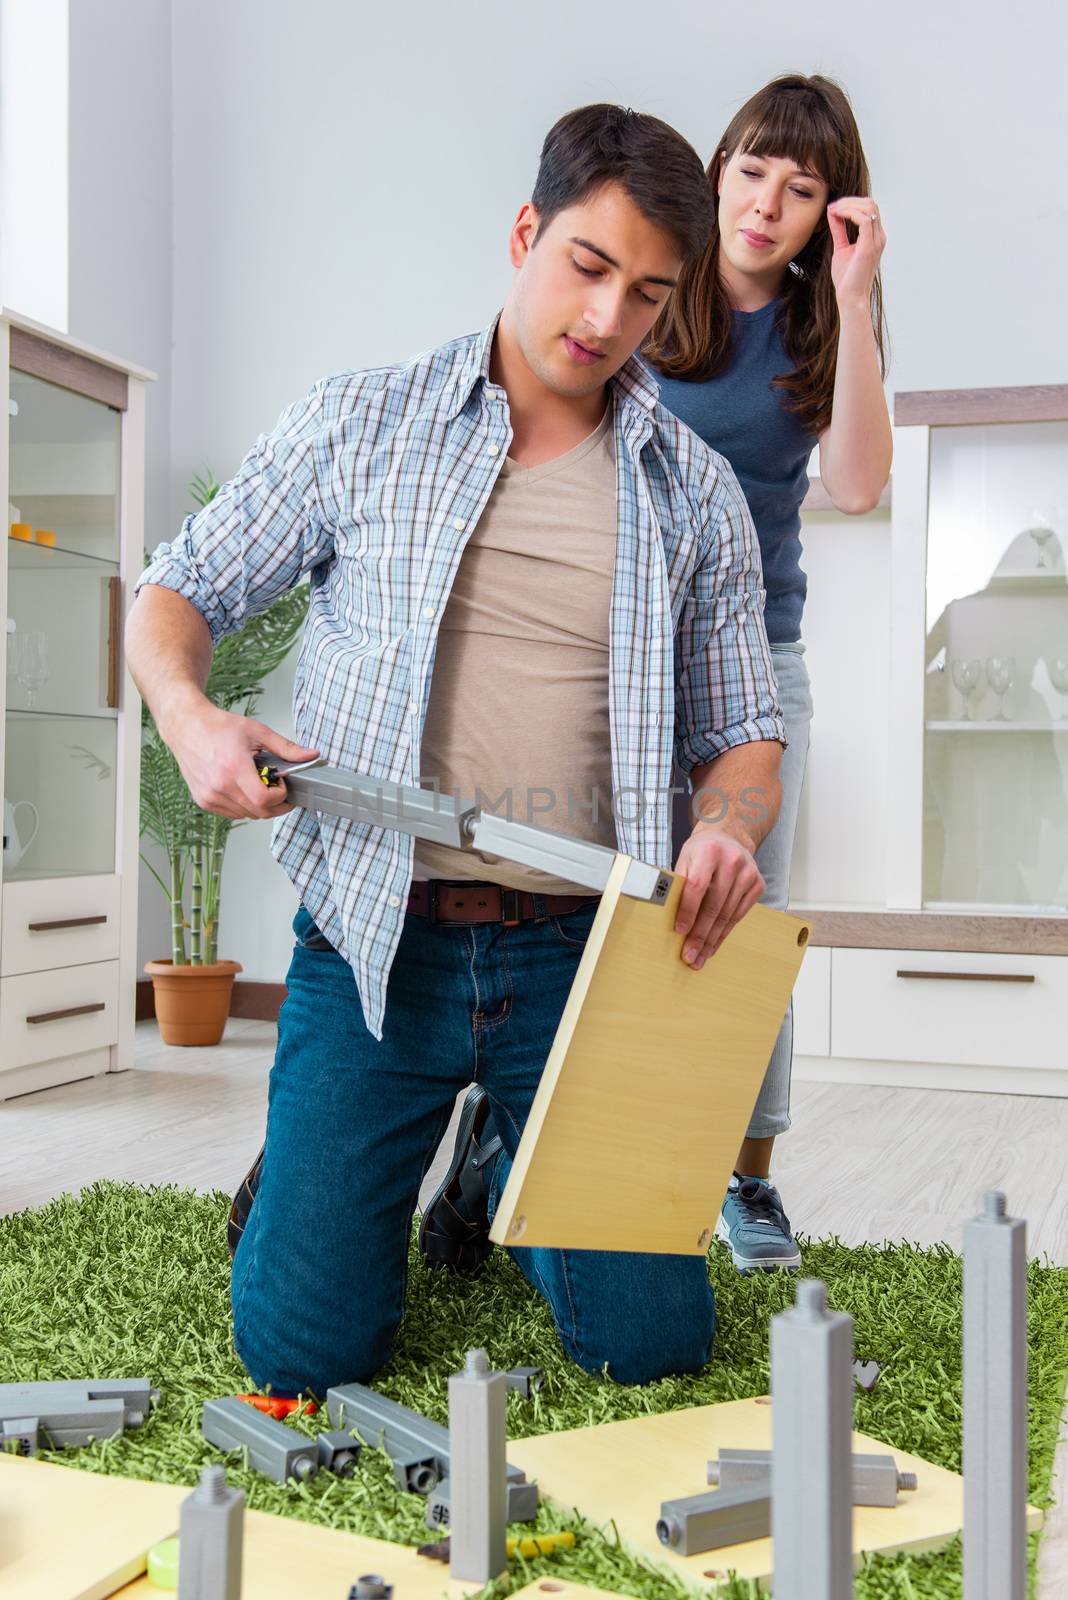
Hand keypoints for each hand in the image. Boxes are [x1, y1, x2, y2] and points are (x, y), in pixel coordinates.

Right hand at [161, 694, 319, 819]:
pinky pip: (233, 813)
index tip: (282, 783)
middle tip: (279, 789)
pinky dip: (244, 806)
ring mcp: (209, 796)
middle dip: (276, 804)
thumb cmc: (218, 727)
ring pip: (247, 815)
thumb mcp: (257, 732)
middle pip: (259, 812)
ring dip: (260, 805)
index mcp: (233, 769)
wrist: (186, 727)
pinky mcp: (203, 801)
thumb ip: (286, 747)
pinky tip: (244, 788)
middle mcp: (219, 786)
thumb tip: (311, 755)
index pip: (264, 800)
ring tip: (259, 784)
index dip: (280, 796)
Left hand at [672, 826, 764, 969]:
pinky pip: (739, 915)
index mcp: (709, 852)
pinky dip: (725, 932)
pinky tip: (714, 945)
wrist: (729, 837)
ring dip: (712, 939)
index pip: (697, 887)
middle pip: (714, 905)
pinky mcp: (757, 885)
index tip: (680, 931)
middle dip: (700, 935)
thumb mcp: (685, 858)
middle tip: (690, 956)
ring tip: (700, 957)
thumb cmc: (701, 852)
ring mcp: (748, 874)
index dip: (688, 911)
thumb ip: (678, 883)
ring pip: (727, 914)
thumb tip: (666, 916)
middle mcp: (732, 861)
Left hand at [827, 196, 885, 309]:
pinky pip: (864, 219)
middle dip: (850, 200)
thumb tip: (834, 214)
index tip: (833, 207)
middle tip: (832, 207)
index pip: (869, 208)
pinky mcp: (869, 247)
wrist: (850, 298)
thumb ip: (839, 231)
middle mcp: (879, 236)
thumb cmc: (846, 278)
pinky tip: (837, 216)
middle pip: (871, 203)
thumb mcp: (841, 248)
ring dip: (848, 205)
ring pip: (868, 208)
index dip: (851, 203)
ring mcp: (876, 241)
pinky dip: (849, 213)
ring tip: (833, 210)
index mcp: (874, 237)